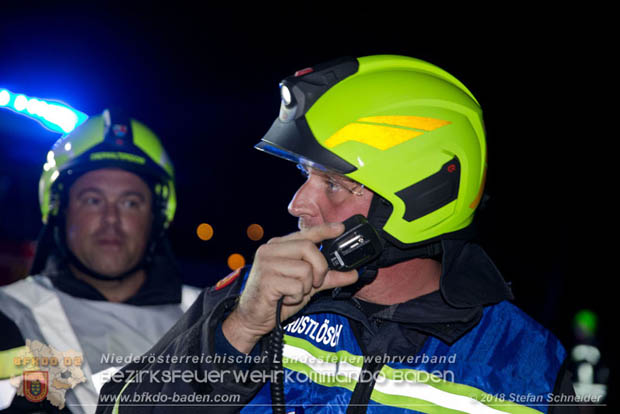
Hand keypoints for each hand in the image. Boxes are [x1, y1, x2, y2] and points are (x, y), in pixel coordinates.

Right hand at [222, 222, 358, 353]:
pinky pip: (296, 286)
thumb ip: (327, 277)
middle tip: (315, 283)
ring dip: (306, 286)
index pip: (305, 233)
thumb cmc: (277, 299)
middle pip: (309, 247)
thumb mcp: (305, 285)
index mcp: (278, 246)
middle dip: (320, 268)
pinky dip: (297, 297)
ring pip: (305, 269)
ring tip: (294, 293)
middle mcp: (270, 250)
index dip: (324, 230)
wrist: (251, 318)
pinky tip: (286, 299)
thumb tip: (352, 273)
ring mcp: (267, 264)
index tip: (340, 228)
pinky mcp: (267, 280)